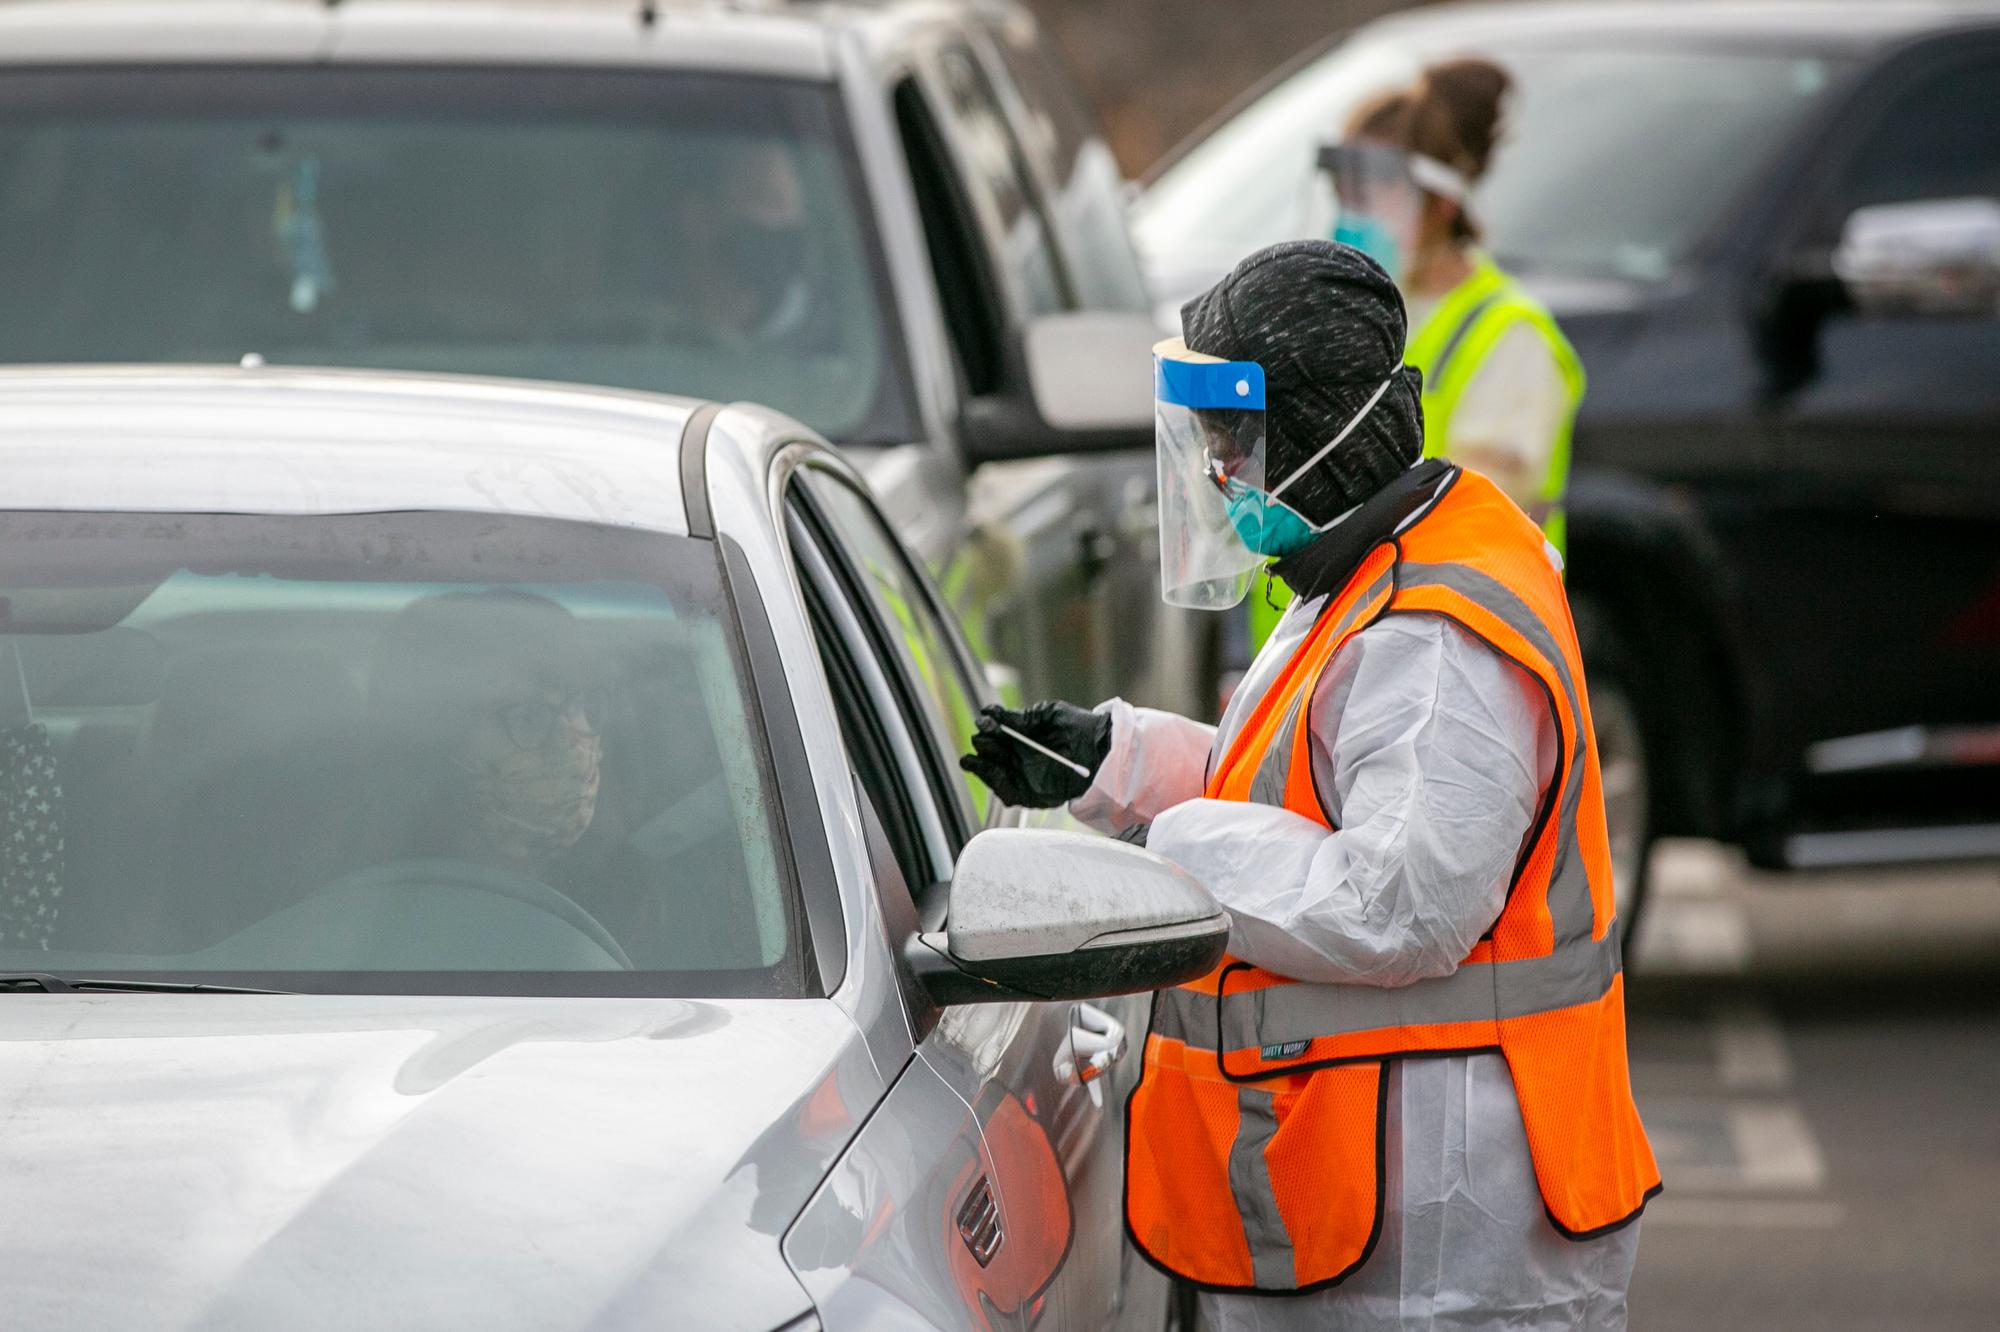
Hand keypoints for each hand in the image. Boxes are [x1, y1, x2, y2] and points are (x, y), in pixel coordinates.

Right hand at [958, 701, 1110, 808]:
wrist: (1102, 751)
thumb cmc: (1079, 728)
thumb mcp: (1050, 714)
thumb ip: (1023, 716)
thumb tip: (992, 714)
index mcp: (1022, 736)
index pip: (994, 733)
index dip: (987, 726)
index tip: (985, 720)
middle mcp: (1019, 756)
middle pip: (989, 752)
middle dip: (984, 742)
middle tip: (987, 734)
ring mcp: (1022, 776)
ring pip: (991, 772)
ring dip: (980, 763)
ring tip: (974, 755)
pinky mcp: (1029, 794)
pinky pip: (1004, 791)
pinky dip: (992, 782)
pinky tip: (988, 769)